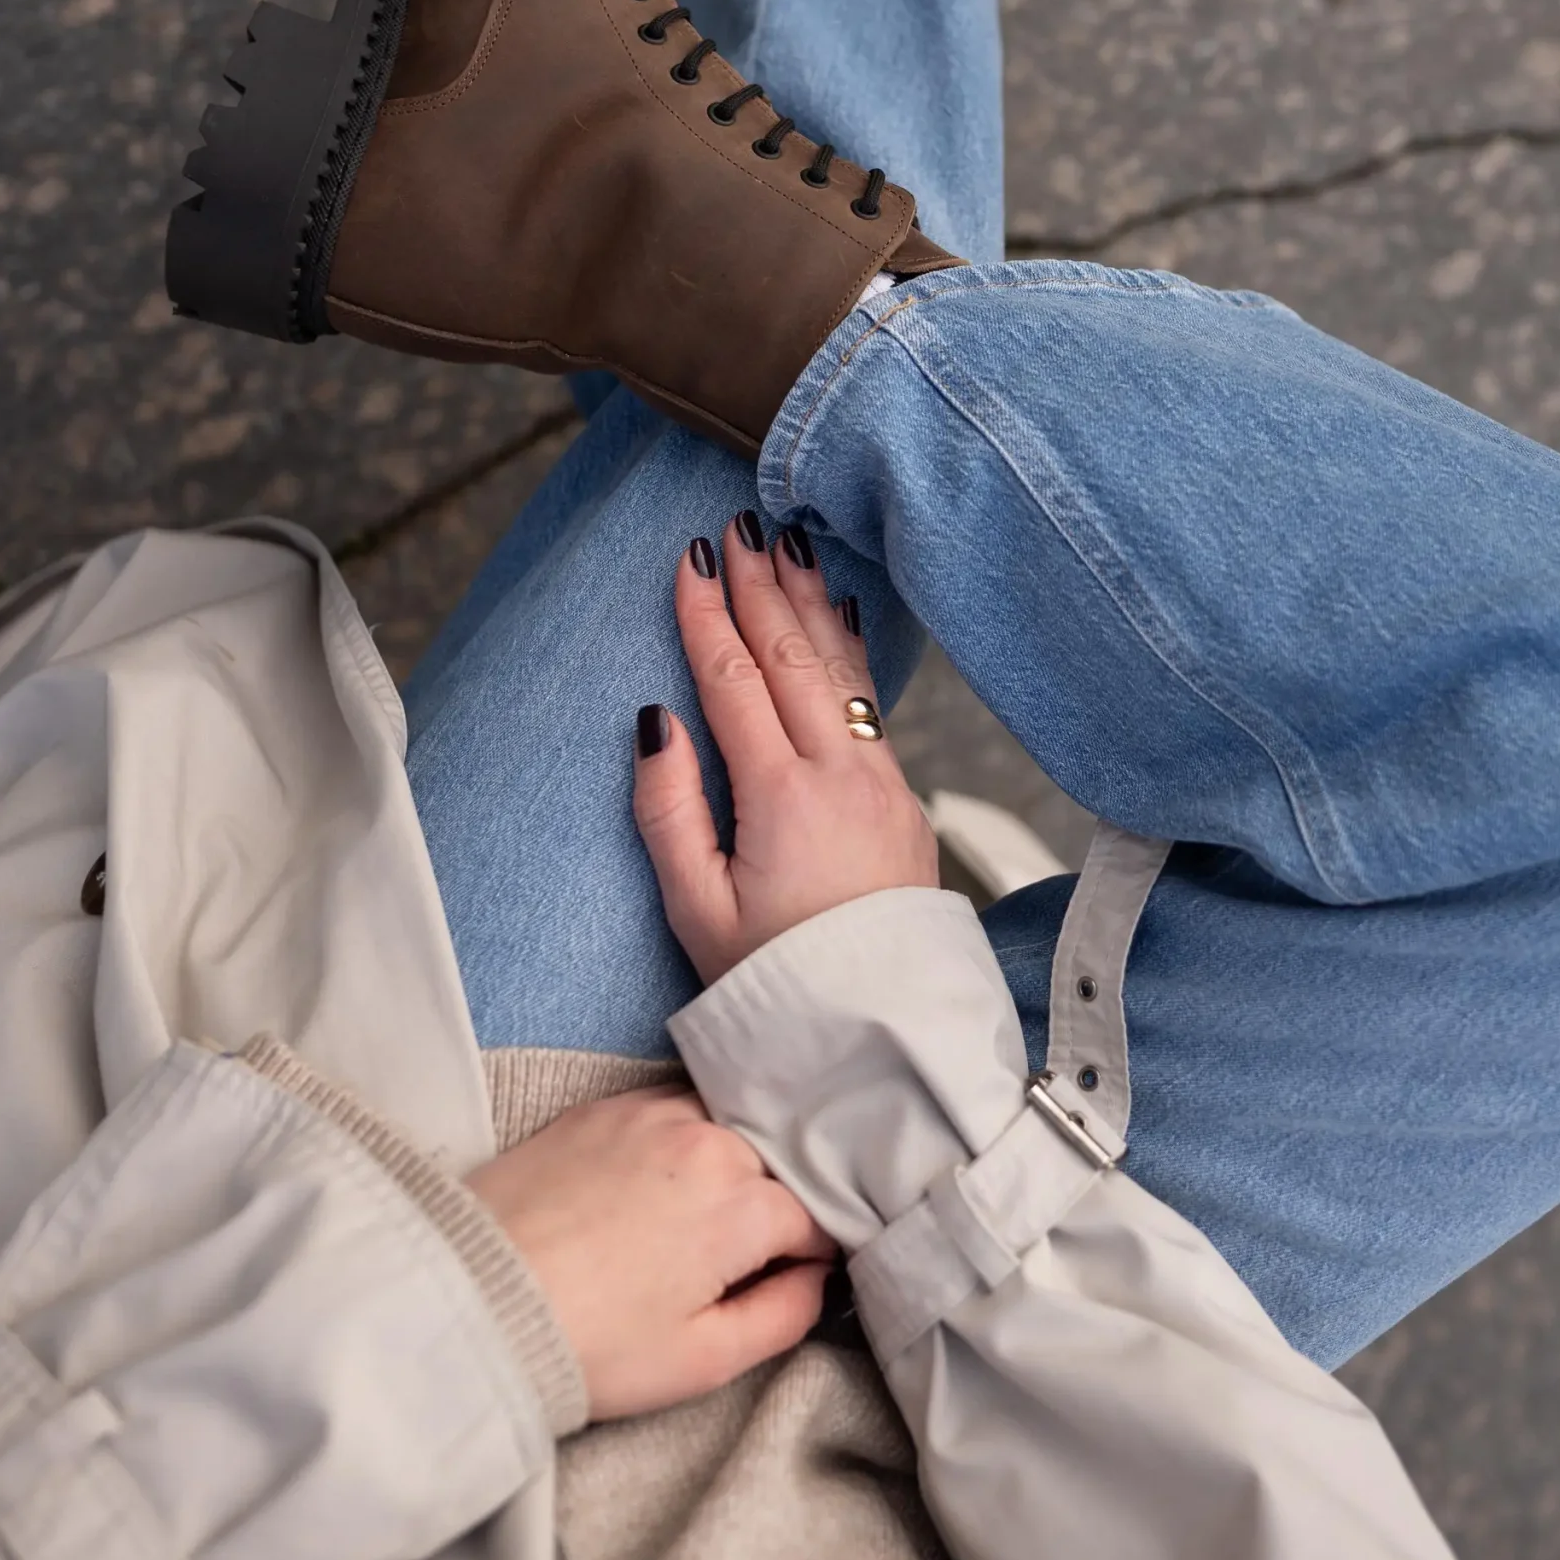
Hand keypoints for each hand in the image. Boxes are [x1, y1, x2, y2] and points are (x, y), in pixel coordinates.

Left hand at [466, 1085, 833, 1419]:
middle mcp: (711, 1141)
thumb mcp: (703, 1360)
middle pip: (769, 1172)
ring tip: (680, 1224)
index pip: (813, 1221)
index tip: (774, 1285)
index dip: (802, 1259)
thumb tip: (818, 1280)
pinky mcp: (606, 1105)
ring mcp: (655, 1113)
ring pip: (722, 1134)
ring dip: (720, 1171)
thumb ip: (785, 1316)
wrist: (480, 1295)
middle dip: (762, 1212)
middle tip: (719, 1264)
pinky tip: (645, 1187)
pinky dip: (675, 1143)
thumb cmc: (593, 1342)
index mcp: (745, 1205)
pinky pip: (670, 1112)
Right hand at [632, 517, 939, 984]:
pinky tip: (841, 618)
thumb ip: (669, 811)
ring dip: (809, 603)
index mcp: (780, 796)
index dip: (707, 616)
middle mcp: (838, 774)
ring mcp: (880, 783)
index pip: (733, 680)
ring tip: (790, 548)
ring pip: (838, 669)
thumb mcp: (697, 911)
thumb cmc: (778, 983)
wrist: (881, 1031)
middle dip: (762, 587)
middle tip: (740, 528)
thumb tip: (656, 722)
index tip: (689, 562)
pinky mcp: (903, 800)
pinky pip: (867, 701)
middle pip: (791, 656)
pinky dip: (848, 649)